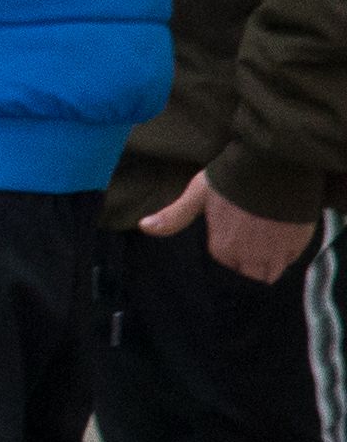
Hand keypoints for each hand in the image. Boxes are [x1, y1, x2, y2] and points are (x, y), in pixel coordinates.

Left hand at [139, 170, 316, 285]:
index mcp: (222, 248)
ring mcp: (276, 253)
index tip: (233, 241)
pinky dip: (286, 254)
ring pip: (270, 273)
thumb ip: (174, 216)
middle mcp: (248, 257)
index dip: (229, 254)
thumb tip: (144, 227)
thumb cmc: (230, 178)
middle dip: (248, 265)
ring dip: (268, 265)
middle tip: (251, 245)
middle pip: (248, 274)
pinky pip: (290, 260)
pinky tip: (283, 239)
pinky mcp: (298, 244)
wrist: (272, 166)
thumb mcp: (197, 195)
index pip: (225, 265)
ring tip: (267, 247)